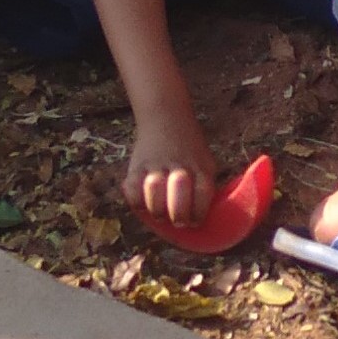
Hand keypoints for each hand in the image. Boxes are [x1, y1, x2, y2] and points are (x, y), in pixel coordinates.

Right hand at [123, 111, 213, 228]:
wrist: (165, 117)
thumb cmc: (188, 148)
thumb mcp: (204, 162)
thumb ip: (203, 186)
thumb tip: (197, 218)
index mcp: (201, 168)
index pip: (202, 197)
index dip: (197, 215)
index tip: (194, 221)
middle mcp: (180, 167)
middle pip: (179, 203)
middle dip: (178, 218)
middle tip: (177, 221)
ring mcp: (157, 166)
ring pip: (154, 199)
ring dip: (157, 212)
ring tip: (160, 213)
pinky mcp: (137, 165)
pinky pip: (133, 192)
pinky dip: (136, 202)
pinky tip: (143, 202)